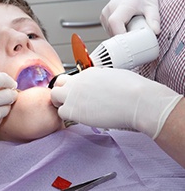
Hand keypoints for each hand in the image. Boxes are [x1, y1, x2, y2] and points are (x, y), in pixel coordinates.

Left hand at [51, 68, 181, 138]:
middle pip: (58, 83)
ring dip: (61, 104)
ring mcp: (73, 94)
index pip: (72, 79)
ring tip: (74, 112)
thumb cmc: (133, 89)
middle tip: (70, 102)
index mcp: (89, 72)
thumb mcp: (115, 77)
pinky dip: (67, 117)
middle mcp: (78, 81)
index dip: (73, 87)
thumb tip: (102, 86)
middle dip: (61, 92)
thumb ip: (102, 80)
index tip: (78, 95)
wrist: (137, 100)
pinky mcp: (72, 109)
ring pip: (54, 96)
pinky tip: (79, 119)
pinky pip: (61, 112)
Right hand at [100, 0, 159, 35]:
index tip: (130, 41)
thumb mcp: (152, 5)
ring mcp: (105, 14)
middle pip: (113, 31)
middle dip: (124, 37)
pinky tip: (125, 25)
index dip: (121, 34)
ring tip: (131, 26)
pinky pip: (109, 30)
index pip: (115, 22)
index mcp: (122, 5)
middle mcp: (110, 9)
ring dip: (120, 34)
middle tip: (136, 34)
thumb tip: (155, 32)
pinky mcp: (103, 17)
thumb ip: (154, 19)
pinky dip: (117, 31)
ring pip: (110, 32)